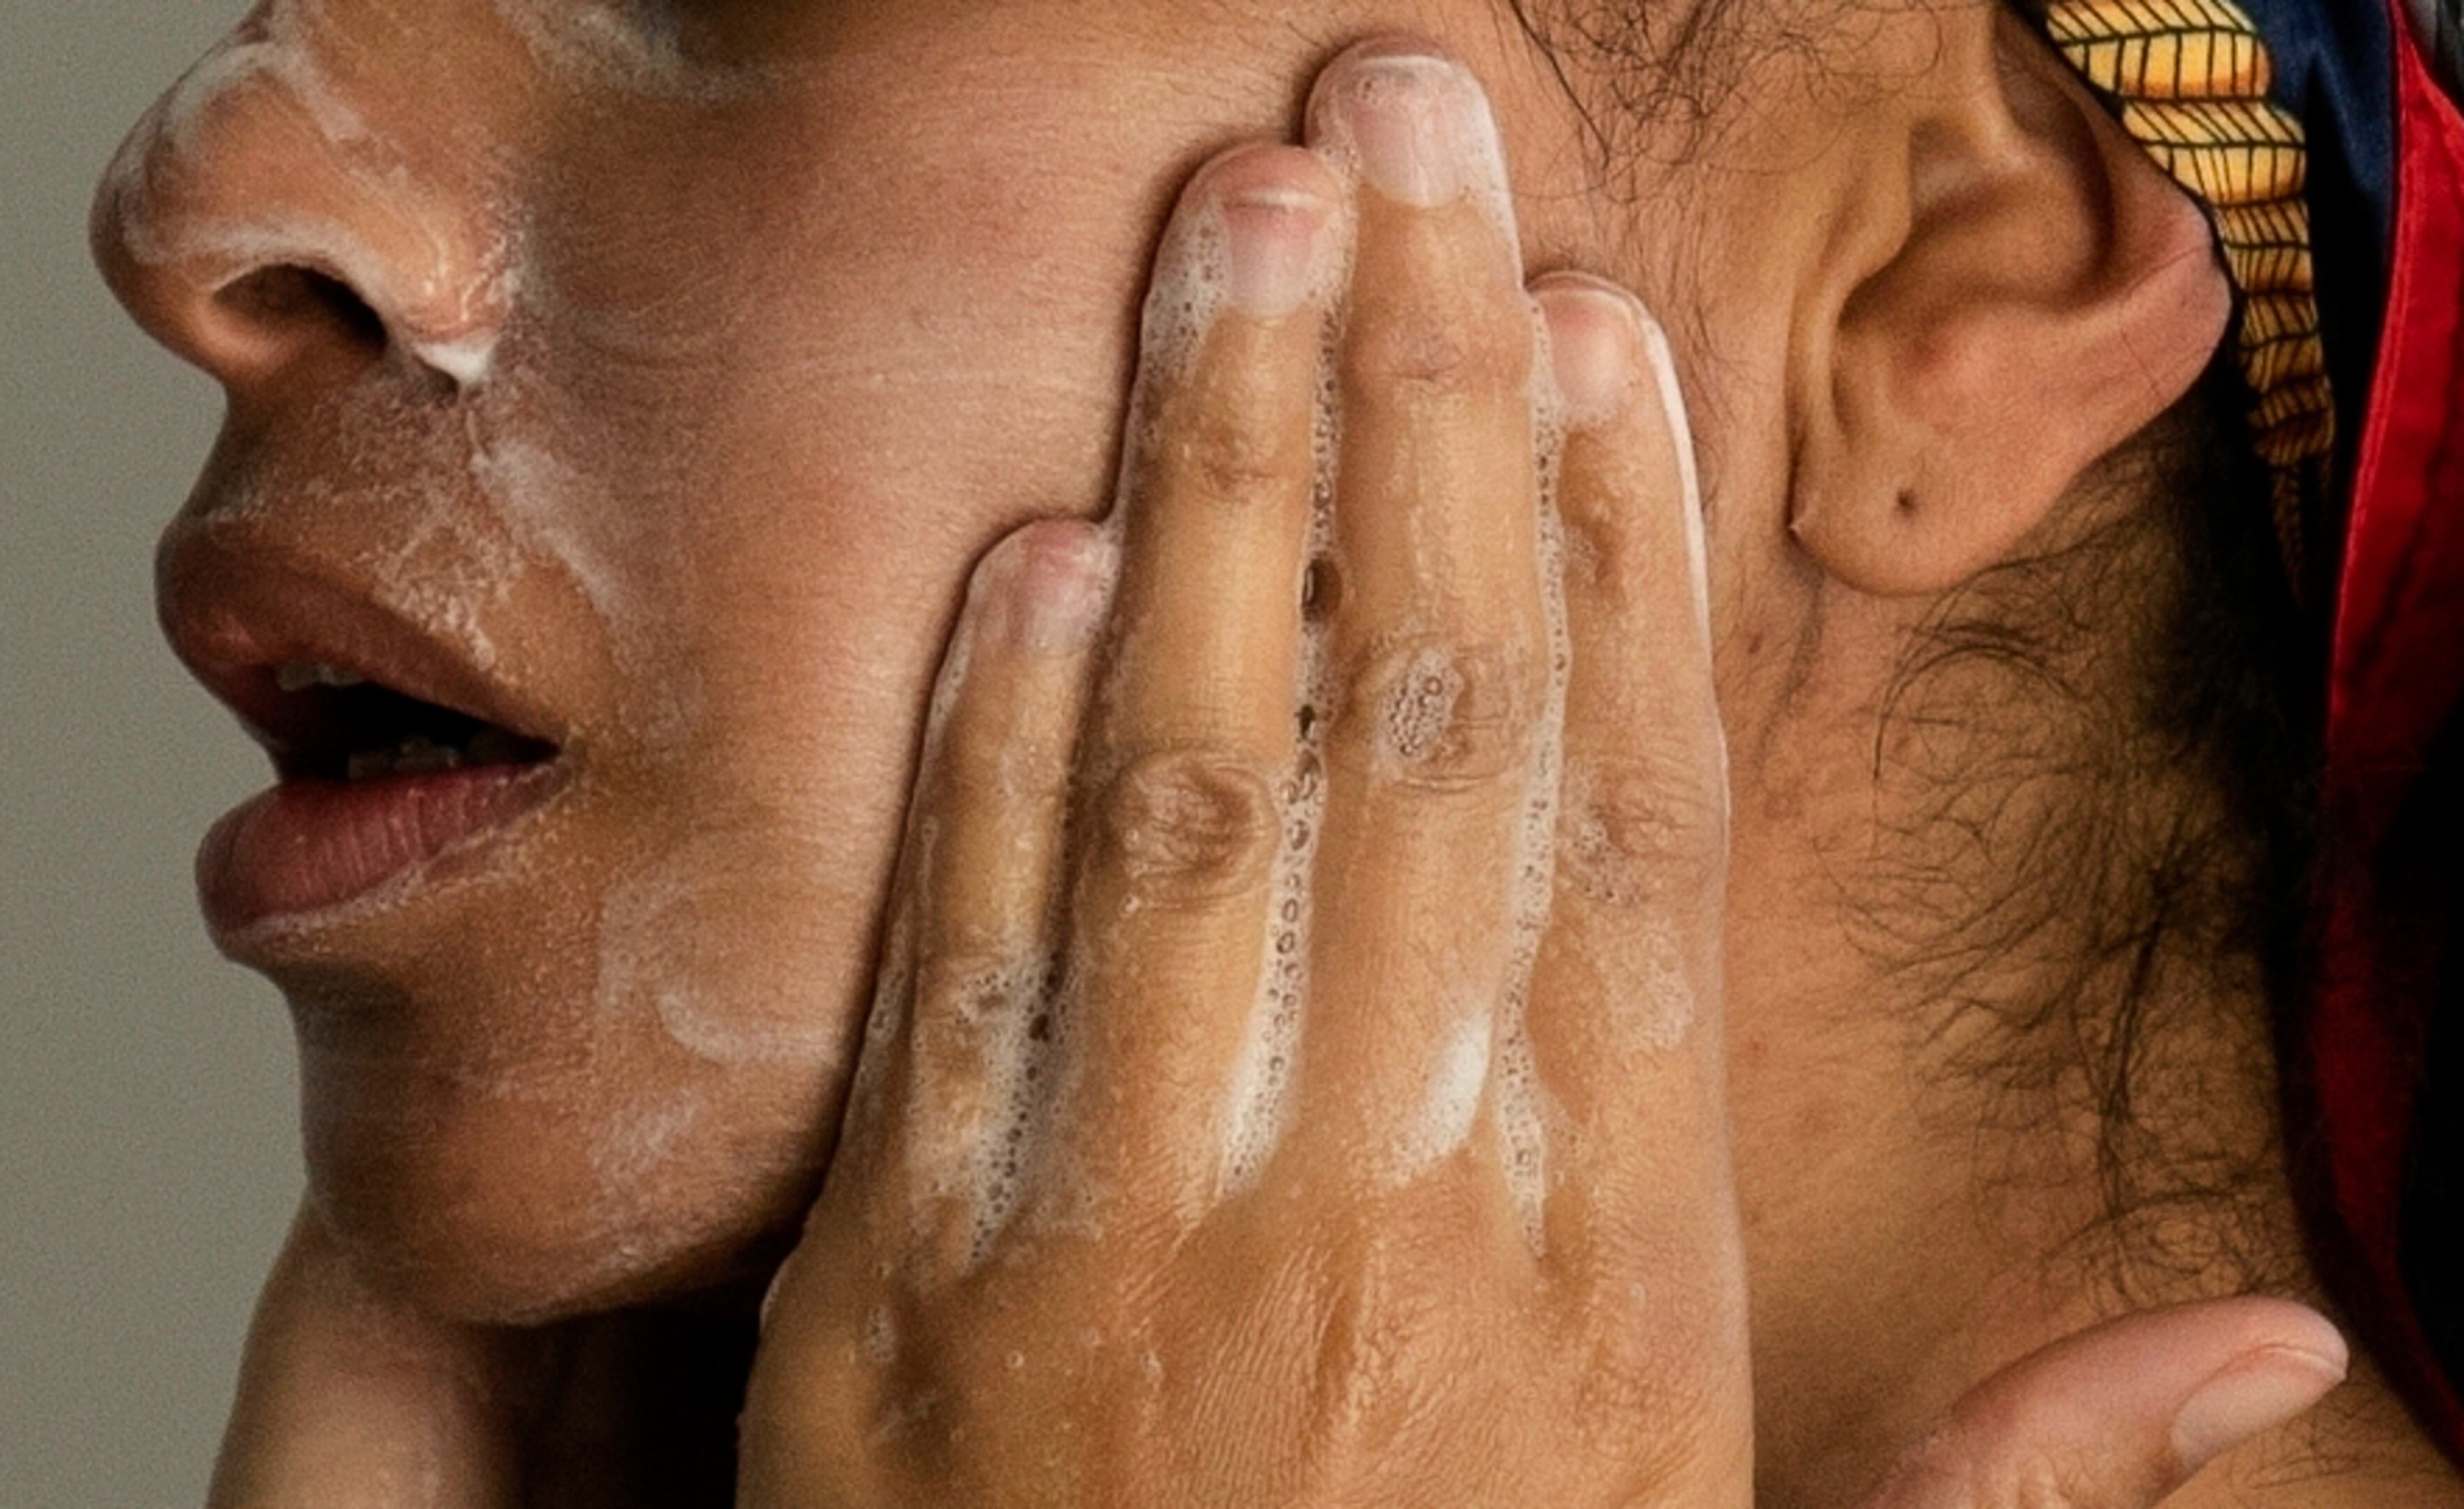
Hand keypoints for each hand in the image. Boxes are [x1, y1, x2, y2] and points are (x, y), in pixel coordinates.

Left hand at [737, 39, 2348, 1508]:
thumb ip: (2006, 1474)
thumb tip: (2277, 1365)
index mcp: (1613, 1270)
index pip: (1631, 827)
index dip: (1626, 553)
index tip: (1605, 333)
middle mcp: (1387, 1201)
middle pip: (1425, 726)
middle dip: (1421, 402)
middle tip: (1397, 129)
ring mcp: (1130, 1231)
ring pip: (1197, 780)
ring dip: (1225, 478)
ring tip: (1240, 228)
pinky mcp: (909, 1295)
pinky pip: (965, 968)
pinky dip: (999, 743)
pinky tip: (1044, 545)